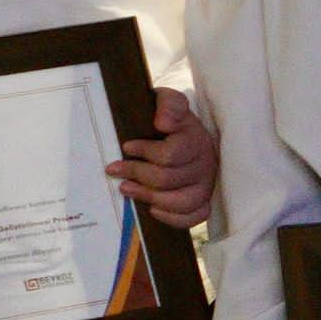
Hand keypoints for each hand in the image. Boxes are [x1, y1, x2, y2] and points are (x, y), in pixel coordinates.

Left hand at [114, 86, 220, 229]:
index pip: (170, 154)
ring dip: (148, 197)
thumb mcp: (170, 103)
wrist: (189, 135)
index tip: (127, 146)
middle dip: (136, 174)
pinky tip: (153, 208)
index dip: (145, 152)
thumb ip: (169, 105)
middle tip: (114, 169)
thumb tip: (162, 122)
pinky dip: (172, 217)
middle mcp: (205, 164)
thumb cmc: (172, 120)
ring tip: (126, 189)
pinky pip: (194, 217)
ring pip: (180, 201)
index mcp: (196, 140)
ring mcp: (206, 185)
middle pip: (168, 179)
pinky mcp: (204, 201)